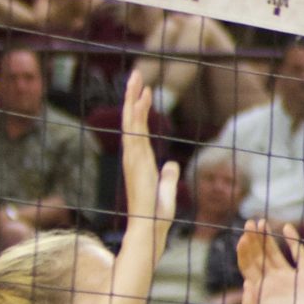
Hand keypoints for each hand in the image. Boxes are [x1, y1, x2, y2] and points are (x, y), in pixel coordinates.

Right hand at [118, 69, 177, 257]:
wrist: (150, 229)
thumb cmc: (156, 215)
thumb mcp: (167, 191)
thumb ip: (168, 177)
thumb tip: (171, 164)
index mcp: (141, 162)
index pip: (139, 130)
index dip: (140, 110)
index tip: (144, 92)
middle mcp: (134, 157)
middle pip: (132, 120)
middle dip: (133, 97)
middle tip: (135, 74)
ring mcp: (133, 158)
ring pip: (132, 121)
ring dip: (134, 98)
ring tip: (137, 77)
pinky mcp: (136, 161)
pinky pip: (136, 131)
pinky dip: (138, 113)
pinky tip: (142, 97)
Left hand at [237, 220, 303, 303]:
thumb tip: (246, 284)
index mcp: (262, 290)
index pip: (248, 266)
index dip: (244, 252)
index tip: (242, 238)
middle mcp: (274, 280)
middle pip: (259, 255)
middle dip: (253, 240)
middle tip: (249, 223)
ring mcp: (290, 276)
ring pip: (276, 252)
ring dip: (267, 237)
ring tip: (261, 222)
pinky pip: (299, 254)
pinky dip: (293, 241)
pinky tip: (287, 228)